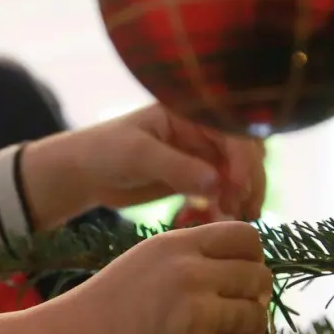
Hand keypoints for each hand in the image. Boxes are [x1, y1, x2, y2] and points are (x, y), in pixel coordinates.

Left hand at [23, 105, 267, 227]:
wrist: (84, 174)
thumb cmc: (105, 152)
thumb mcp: (137, 154)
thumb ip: (176, 166)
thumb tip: (216, 181)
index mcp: (191, 111)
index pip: (232, 130)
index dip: (243, 158)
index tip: (238, 187)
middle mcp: (202, 130)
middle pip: (245, 152)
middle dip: (249, 180)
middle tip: (241, 209)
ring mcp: (201, 155)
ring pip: (238, 175)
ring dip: (242, 196)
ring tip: (234, 219)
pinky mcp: (196, 179)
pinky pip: (223, 192)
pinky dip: (226, 206)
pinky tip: (221, 221)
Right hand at [26, 220, 272, 333]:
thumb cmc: (95, 316)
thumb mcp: (141, 266)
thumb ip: (190, 261)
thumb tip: (253, 274)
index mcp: (175, 245)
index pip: (249, 238)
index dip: (250, 262)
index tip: (232, 283)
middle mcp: (189, 274)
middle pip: (260, 280)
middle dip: (248, 301)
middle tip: (221, 321)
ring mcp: (194, 318)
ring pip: (257, 320)